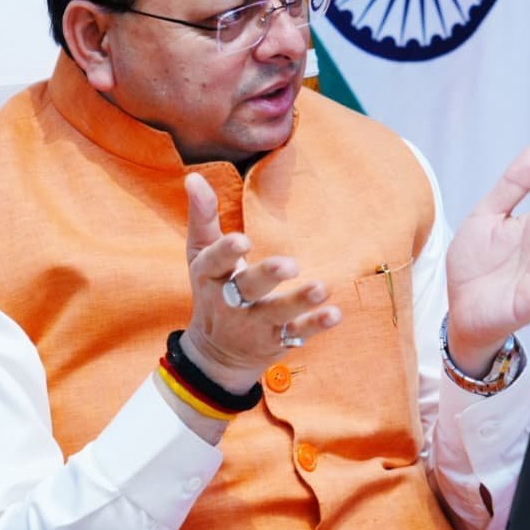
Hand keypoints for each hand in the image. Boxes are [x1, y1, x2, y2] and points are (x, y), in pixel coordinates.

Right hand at [180, 173, 340, 392]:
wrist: (216, 353)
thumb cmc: (211, 289)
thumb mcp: (200, 255)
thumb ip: (202, 216)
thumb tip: (193, 176)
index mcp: (210, 277)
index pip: (214, 262)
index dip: (227, 252)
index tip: (243, 240)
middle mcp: (231, 302)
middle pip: (248, 288)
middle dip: (267, 275)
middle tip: (290, 265)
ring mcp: (255, 324)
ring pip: (277, 313)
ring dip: (299, 301)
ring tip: (321, 288)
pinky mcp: (276, 340)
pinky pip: (297, 334)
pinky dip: (315, 324)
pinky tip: (335, 313)